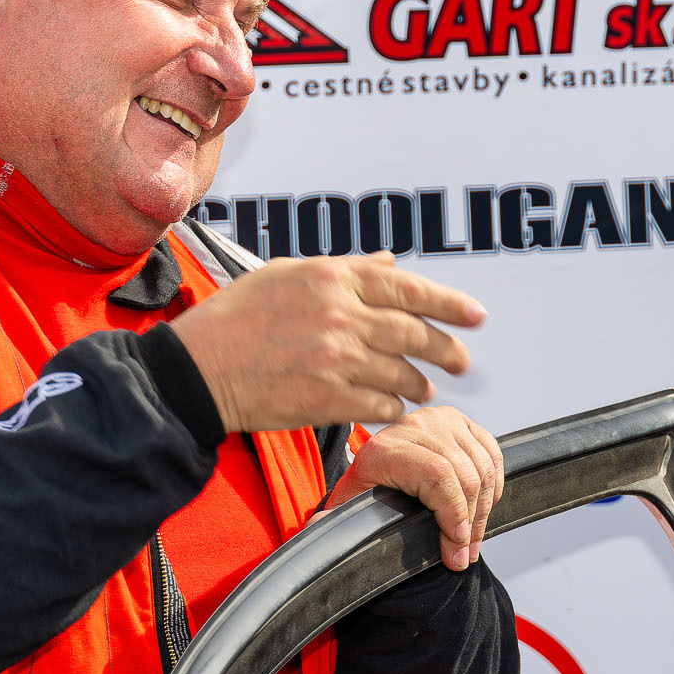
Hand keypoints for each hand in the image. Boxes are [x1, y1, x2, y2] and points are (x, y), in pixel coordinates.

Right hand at [172, 252, 483, 431]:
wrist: (198, 369)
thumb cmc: (235, 319)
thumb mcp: (287, 275)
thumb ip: (345, 270)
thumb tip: (389, 264)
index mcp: (331, 278)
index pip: (407, 288)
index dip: (449, 303)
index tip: (475, 315)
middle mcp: (340, 316)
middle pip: (414, 333)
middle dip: (445, 349)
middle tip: (460, 360)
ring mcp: (336, 359)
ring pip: (401, 374)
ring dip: (418, 383)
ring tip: (424, 387)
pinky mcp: (328, 399)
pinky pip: (379, 406)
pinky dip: (391, 408)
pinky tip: (391, 407)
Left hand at [328, 407, 503, 570]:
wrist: (379, 468)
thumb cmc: (366, 493)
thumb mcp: (348, 509)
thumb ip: (332, 523)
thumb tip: (318, 528)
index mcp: (383, 449)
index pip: (436, 475)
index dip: (453, 512)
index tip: (455, 546)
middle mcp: (412, 427)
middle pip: (463, 475)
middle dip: (469, 523)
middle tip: (464, 554)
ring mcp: (440, 421)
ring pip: (481, 467)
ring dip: (483, 510)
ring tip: (470, 540)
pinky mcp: (460, 421)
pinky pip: (492, 454)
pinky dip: (493, 485)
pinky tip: (482, 508)